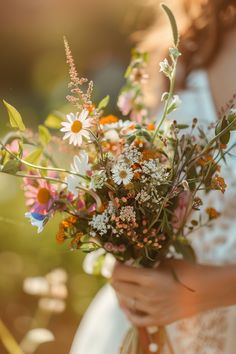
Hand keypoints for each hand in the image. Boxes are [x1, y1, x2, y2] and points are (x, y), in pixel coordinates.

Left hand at [112, 259, 235, 326]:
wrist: (205, 290)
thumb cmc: (186, 271)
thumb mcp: (164, 261)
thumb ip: (147, 264)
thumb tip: (132, 261)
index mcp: (148, 277)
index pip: (119, 272)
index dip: (114, 266)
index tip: (116, 262)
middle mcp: (146, 295)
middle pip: (118, 287)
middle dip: (116, 278)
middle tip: (118, 273)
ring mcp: (151, 309)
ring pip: (124, 302)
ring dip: (120, 292)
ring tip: (122, 286)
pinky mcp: (158, 319)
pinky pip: (136, 319)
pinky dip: (127, 312)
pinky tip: (125, 305)